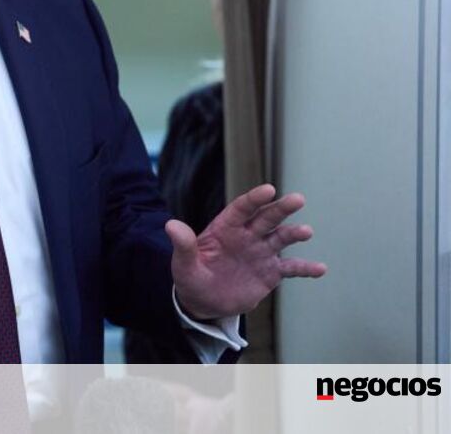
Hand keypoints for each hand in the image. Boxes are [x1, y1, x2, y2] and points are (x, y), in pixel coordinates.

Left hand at [168, 184, 326, 319]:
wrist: (203, 301)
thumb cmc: (191, 277)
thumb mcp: (183, 264)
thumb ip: (182, 245)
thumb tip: (170, 225)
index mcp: (225, 229)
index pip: (241, 209)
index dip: (254, 199)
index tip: (268, 190)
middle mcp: (247, 236)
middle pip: (266, 218)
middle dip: (281, 208)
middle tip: (297, 199)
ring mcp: (260, 253)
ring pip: (281, 238)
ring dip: (294, 234)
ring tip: (306, 232)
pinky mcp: (270, 272)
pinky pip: (291, 268)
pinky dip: (305, 268)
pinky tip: (320, 269)